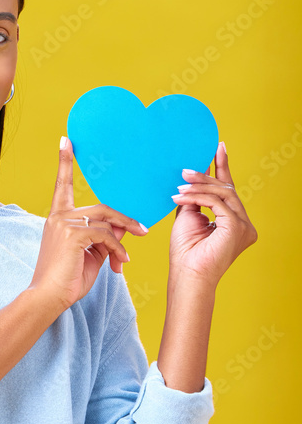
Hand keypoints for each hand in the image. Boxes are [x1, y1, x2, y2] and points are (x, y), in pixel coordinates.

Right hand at [28, 136, 148, 311]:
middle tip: (142, 231)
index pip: (62, 185)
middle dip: (124, 220)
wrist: (47, 298)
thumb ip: (104, 239)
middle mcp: (59, 216)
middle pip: (101, 208)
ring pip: (106, 222)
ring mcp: (65, 223)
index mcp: (57, 218)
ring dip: (122, 240)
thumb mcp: (89, 255)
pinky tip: (120, 264)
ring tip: (125, 260)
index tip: (66, 141)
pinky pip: (106, 235)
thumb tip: (124, 229)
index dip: (65, 162)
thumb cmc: (66, 280)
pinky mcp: (73, 235)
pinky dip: (117, 250)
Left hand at [169, 141, 257, 286]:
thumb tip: (195, 175)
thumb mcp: (189, 217)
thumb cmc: (185, 253)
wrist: (186, 275)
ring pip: (223, 194)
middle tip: (185, 171)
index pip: (228, 191)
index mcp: (235, 223)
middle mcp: (244, 224)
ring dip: (198, 187)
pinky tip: (181, 197)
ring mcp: (244, 226)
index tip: (218, 147)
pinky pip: (216, 202)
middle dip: (205, 177)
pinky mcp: (237, 227)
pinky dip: (197, 197)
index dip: (223, 168)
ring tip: (179, 186)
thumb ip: (195, 198)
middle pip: (227, 190)